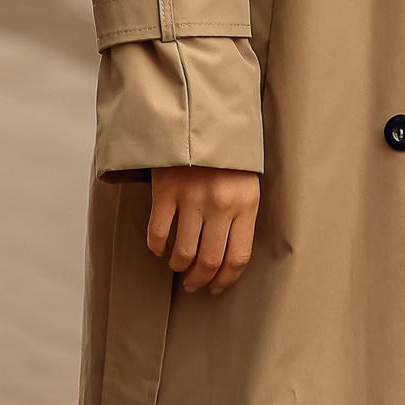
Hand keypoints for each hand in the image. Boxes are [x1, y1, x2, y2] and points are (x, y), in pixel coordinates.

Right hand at [147, 166, 259, 292]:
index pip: (238, 257)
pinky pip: (158, 234)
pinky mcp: (166, 192)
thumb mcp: (246, 182)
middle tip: (194, 284)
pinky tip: (161, 247)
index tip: (217, 287)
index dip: (226, 279)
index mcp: (246, 202)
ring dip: (178, 267)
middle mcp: (220, 204)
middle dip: (200, 280)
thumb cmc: (226, 155)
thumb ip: (241, 215)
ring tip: (178, 266)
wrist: (200, 117)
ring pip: (183, 253)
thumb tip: (228, 258)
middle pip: (210, 261)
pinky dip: (158, 248)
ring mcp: (192, 198)